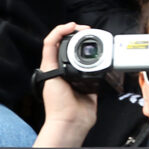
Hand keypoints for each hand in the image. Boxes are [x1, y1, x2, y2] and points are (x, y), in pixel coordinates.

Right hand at [34, 21, 97, 147]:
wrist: (72, 122)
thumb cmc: (79, 113)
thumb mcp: (90, 91)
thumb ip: (92, 81)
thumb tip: (100, 74)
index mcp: (66, 75)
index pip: (68, 51)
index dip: (78, 40)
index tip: (90, 36)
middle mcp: (57, 70)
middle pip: (62, 44)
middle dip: (74, 32)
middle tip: (87, 30)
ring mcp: (51, 68)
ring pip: (54, 41)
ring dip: (66, 29)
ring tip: (78, 27)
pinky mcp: (47, 68)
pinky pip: (48, 44)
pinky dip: (58, 32)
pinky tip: (68, 27)